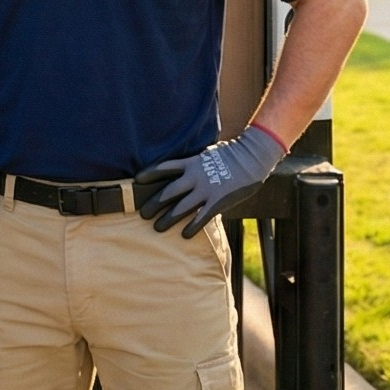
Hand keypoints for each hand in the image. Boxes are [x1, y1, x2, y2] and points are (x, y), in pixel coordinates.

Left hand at [136, 123, 283, 236]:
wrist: (252, 157)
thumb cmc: (232, 154)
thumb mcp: (208, 154)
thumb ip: (195, 163)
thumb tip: (185, 170)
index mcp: (191, 163)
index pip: (164, 167)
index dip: (149, 174)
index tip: (137, 180)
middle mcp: (195, 176)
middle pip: (168, 191)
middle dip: (154, 203)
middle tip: (142, 213)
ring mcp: (206, 189)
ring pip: (181, 207)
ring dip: (168, 218)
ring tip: (157, 228)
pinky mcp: (218, 201)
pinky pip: (201, 217)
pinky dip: (192, 227)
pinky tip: (184, 235)